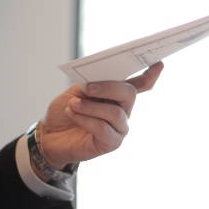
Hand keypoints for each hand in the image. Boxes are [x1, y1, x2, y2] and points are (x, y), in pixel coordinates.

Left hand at [35, 62, 163, 172]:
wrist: (49, 135)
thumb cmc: (65, 111)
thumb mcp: (77, 90)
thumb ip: (91, 82)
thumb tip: (101, 74)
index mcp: (118, 95)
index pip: (140, 85)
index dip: (150, 75)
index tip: (159, 64)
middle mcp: (123, 111)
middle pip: (129, 94)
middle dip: (110, 88)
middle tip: (89, 88)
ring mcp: (119, 128)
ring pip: (115, 112)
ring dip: (90, 107)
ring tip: (73, 105)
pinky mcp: (111, 143)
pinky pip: (103, 128)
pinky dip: (85, 119)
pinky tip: (73, 115)